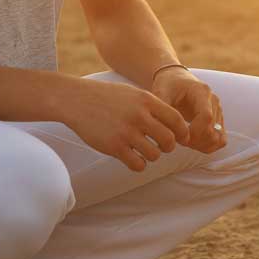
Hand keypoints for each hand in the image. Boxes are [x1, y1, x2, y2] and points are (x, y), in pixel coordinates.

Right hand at [65, 78, 191, 172]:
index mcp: (145, 100)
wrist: (75, 99)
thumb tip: (175, 125)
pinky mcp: (114, 146)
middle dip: (168, 147)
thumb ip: (152, 107)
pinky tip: (132, 157)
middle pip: (169, 140)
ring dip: (152, 156)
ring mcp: (126, 132)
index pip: (176, 120)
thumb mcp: (132, 93)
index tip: (181, 139)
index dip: (183, 132)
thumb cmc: (105, 97)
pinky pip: (138, 165)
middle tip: (160, 146)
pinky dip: (139, 164)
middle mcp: (138, 116)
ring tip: (142, 150)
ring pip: (155, 155)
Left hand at [151, 70, 226, 153]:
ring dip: (201, 145)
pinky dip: (208, 146)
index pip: (207, 117)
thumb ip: (162, 107)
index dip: (194, 132)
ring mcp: (218, 112)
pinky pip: (220, 140)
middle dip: (195, 141)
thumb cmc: (169, 84)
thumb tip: (160, 126)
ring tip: (184, 141)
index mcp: (202, 92)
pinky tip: (192, 143)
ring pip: (218, 138)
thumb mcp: (161, 91)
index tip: (179, 136)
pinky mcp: (218, 121)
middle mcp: (214, 102)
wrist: (176, 79)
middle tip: (177, 139)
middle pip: (213, 131)